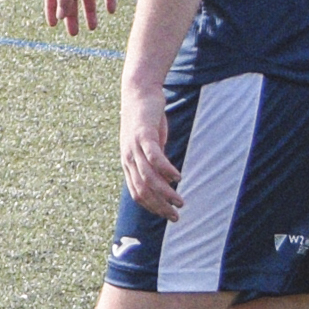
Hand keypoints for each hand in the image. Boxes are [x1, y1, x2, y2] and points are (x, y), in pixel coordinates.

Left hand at [120, 86, 181, 220]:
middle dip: (159, 207)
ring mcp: (134, 147)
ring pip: (148, 177)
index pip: (137, 193)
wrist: (138, 92)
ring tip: (180, 201)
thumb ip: (155, 162)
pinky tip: (177, 178)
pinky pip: (154, 156)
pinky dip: (166, 169)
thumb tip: (167, 178)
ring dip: (165, 192)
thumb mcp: (150, 145)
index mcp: (129, 163)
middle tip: (176, 216)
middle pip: (142, 190)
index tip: (168, 216)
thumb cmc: (146, 120)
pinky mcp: (144, 135)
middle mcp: (128, 158)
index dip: (152, 207)